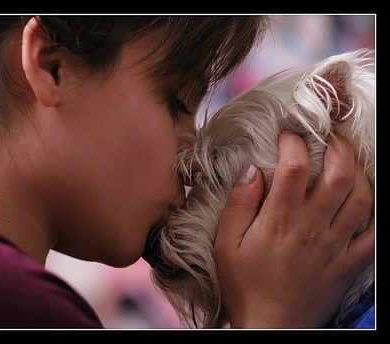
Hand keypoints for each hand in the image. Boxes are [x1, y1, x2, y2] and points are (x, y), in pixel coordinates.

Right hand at [214, 131, 373, 327]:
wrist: (270, 325)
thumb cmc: (244, 284)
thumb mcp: (225, 244)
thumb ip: (239, 204)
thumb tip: (252, 170)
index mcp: (280, 219)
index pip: (295, 167)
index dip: (294, 143)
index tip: (287, 137)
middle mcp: (313, 227)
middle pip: (339, 175)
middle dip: (339, 147)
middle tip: (330, 137)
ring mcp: (335, 245)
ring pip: (362, 198)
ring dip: (360, 172)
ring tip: (350, 160)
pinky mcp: (348, 263)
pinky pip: (374, 234)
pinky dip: (376, 212)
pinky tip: (368, 198)